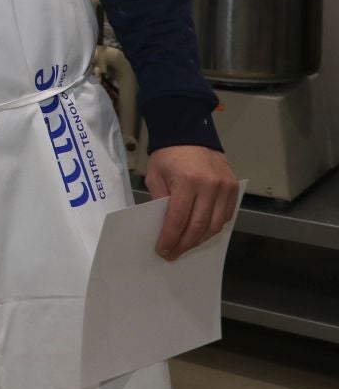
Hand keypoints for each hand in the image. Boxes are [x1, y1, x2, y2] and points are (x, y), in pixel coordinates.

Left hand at [145, 145, 241, 259]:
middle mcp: (210, 186)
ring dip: (200, 239)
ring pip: (216, 225)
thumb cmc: (168, 155)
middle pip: (199, 226)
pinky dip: (214, 227)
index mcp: (187, 182)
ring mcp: (225, 187)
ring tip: (186, 246)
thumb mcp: (155, 176)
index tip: (163, 251)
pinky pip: (226, 215)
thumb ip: (159, 201)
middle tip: (173, 254)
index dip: (171, 239)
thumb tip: (164, 227)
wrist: (189, 133)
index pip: (179, 219)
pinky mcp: (234, 188)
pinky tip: (201, 232)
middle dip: (185, 244)